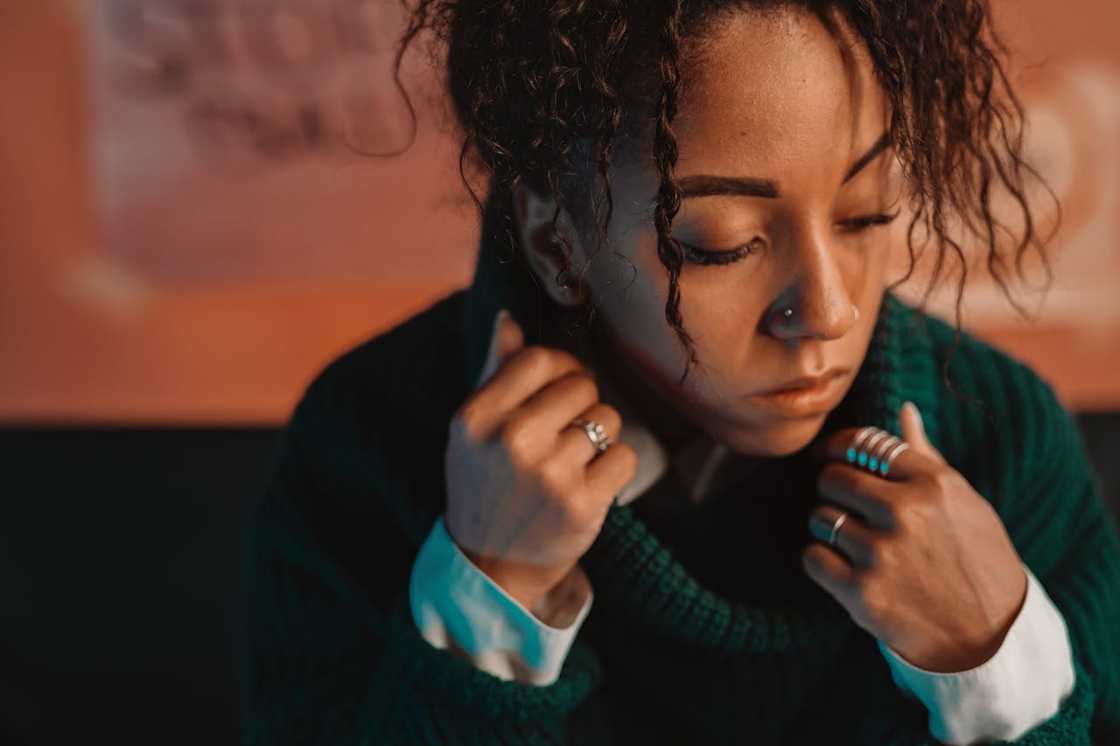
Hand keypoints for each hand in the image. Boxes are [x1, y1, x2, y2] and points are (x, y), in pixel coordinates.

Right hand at [444, 308, 638, 613]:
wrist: (490, 566)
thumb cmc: (484, 486)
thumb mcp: (473, 431)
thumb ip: (495, 372)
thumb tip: (508, 318)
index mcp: (478, 416)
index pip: (540, 360)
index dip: (563, 368)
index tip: (564, 387)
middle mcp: (511, 441)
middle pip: (582, 386)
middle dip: (583, 405)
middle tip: (567, 434)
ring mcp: (548, 473)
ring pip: (607, 420)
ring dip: (600, 438)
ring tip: (575, 461)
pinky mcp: (581, 503)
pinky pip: (625, 456)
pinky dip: (615, 468)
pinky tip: (591, 482)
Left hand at [802, 401, 1027, 672]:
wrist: (992, 636)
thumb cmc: (976, 558)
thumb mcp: (964, 502)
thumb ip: (925, 456)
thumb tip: (903, 408)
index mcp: (933, 483)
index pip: (862, 443)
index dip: (838, 447)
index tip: (831, 456)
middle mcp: (906, 513)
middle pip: (833, 477)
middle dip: (831, 487)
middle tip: (843, 503)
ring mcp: (882, 553)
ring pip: (819, 516)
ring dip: (826, 525)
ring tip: (849, 539)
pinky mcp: (862, 592)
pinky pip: (812, 557)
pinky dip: (819, 560)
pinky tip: (840, 566)